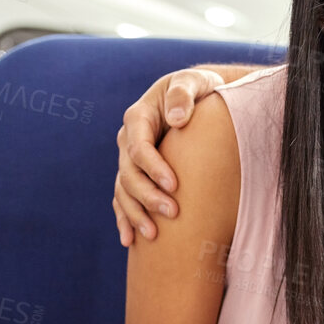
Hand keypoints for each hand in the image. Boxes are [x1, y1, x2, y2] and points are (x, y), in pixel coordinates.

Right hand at [113, 67, 225, 244]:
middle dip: (148, 195)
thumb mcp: (194, 81)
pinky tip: (130, 241)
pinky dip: (125, 219)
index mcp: (138, 116)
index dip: (153, 168)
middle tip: (172, 213)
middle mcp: (128, 139)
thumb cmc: (199, 88)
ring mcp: (129, 159)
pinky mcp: (137, 174)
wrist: (199, 98)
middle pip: (128, 173)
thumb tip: (177, 119)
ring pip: (123, 190)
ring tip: (153, 235)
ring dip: (136, 214)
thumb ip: (184, 94)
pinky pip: (124, 199)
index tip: (174, 186)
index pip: (138, 147)